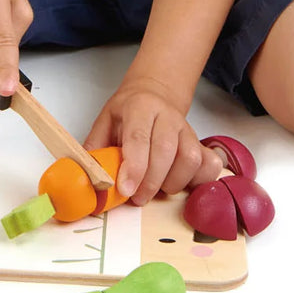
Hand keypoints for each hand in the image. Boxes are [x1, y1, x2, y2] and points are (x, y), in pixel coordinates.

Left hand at [84, 74, 221, 204]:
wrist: (155, 94)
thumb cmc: (128, 113)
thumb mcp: (105, 121)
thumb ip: (95, 148)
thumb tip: (85, 178)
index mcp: (139, 107)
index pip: (139, 137)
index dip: (134, 167)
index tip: (125, 190)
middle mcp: (166, 115)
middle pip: (165, 151)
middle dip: (150, 182)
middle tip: (137, 198)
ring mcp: (186, 128)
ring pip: (189, 159)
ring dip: (172, 183)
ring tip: (156, 189)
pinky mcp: (199, 141)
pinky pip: (207, 164)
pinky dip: (197, 180)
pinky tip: (180, 183)